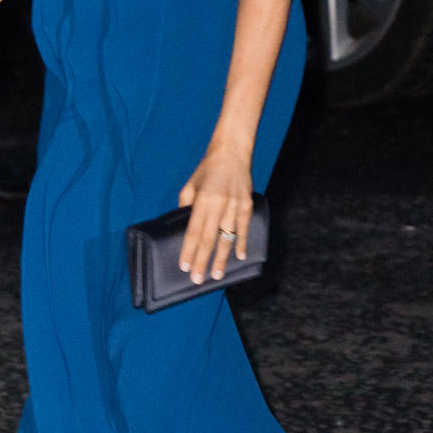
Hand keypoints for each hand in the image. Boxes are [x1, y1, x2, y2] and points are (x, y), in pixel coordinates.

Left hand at [177, 143, 252, 284]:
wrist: (232, 152)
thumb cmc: (207, 169)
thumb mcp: (190, 185)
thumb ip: (186, 206)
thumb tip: (186, 228)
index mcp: (203, 199)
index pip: (194, 231)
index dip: (189, 250)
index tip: (184, 267)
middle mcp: (219, 204)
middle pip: (209, 239)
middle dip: (202, 261)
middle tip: (197, 279)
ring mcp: (235, 205)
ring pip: (227, 237)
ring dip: (221, 257)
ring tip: (216, 275)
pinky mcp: (247, 204)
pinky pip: (244, 228)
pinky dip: (242, 243)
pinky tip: (240, 257)